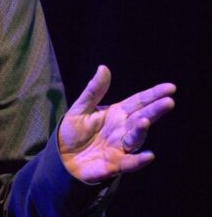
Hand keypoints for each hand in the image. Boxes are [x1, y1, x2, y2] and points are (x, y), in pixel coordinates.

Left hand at [58, 65, 175, 183]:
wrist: (61, 157)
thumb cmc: (73, 131)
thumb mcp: (80, 108)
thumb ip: (93, 91)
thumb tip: (103, 67)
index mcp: (117, 113)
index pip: (139, 102)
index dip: (154, 95)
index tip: (170, 88)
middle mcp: (123, 129)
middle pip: (142, 118)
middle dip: (155, 110)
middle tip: (168, 102)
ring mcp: (120, 147)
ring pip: (136, 138)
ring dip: (141, 131)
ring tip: (145, 121)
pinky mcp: (115, 164)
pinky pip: (129, 162)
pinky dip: (139, 160)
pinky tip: (148, 156)